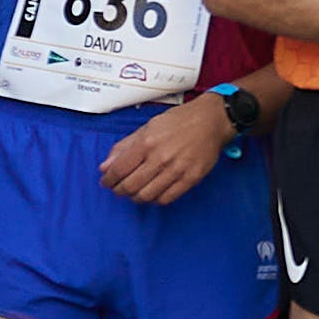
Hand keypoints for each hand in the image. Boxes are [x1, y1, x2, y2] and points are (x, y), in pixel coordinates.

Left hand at [96, 96, 230, 206]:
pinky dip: (155, 199)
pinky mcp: (191, 178)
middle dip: (119, 190)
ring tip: (136, 190)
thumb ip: (125, 146)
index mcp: (147, 142)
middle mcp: (160, 158)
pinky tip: (154, 192)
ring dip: (135, 197)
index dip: (108, 180)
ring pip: (145, 196)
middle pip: (129, 187)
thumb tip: (106, 166)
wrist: (213, 119)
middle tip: (120, 188)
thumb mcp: (149, 126)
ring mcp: (177, 170)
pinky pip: (165, 199)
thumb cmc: (180, 120)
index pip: (118, 170)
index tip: (107, 182)